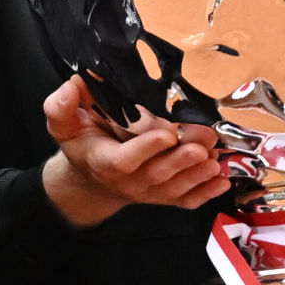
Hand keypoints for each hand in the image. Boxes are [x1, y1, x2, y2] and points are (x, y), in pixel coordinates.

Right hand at [40, 76, 227, 228]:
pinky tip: (222, 181)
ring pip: (174, 189)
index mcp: (104, 161)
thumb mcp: (63, 124)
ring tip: (216, 159)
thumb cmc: (83, 143)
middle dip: (182, 160)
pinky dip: (205, 194)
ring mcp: (148, 192)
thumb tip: (74, 83)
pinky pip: (184, 201)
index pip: (124, 160)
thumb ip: (62, 106)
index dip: (145, 148)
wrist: (91, 179)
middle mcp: (128, 180)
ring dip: (197, 175)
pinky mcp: (163, 197)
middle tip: (204, 142)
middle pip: (157, 175)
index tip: (166, 132)